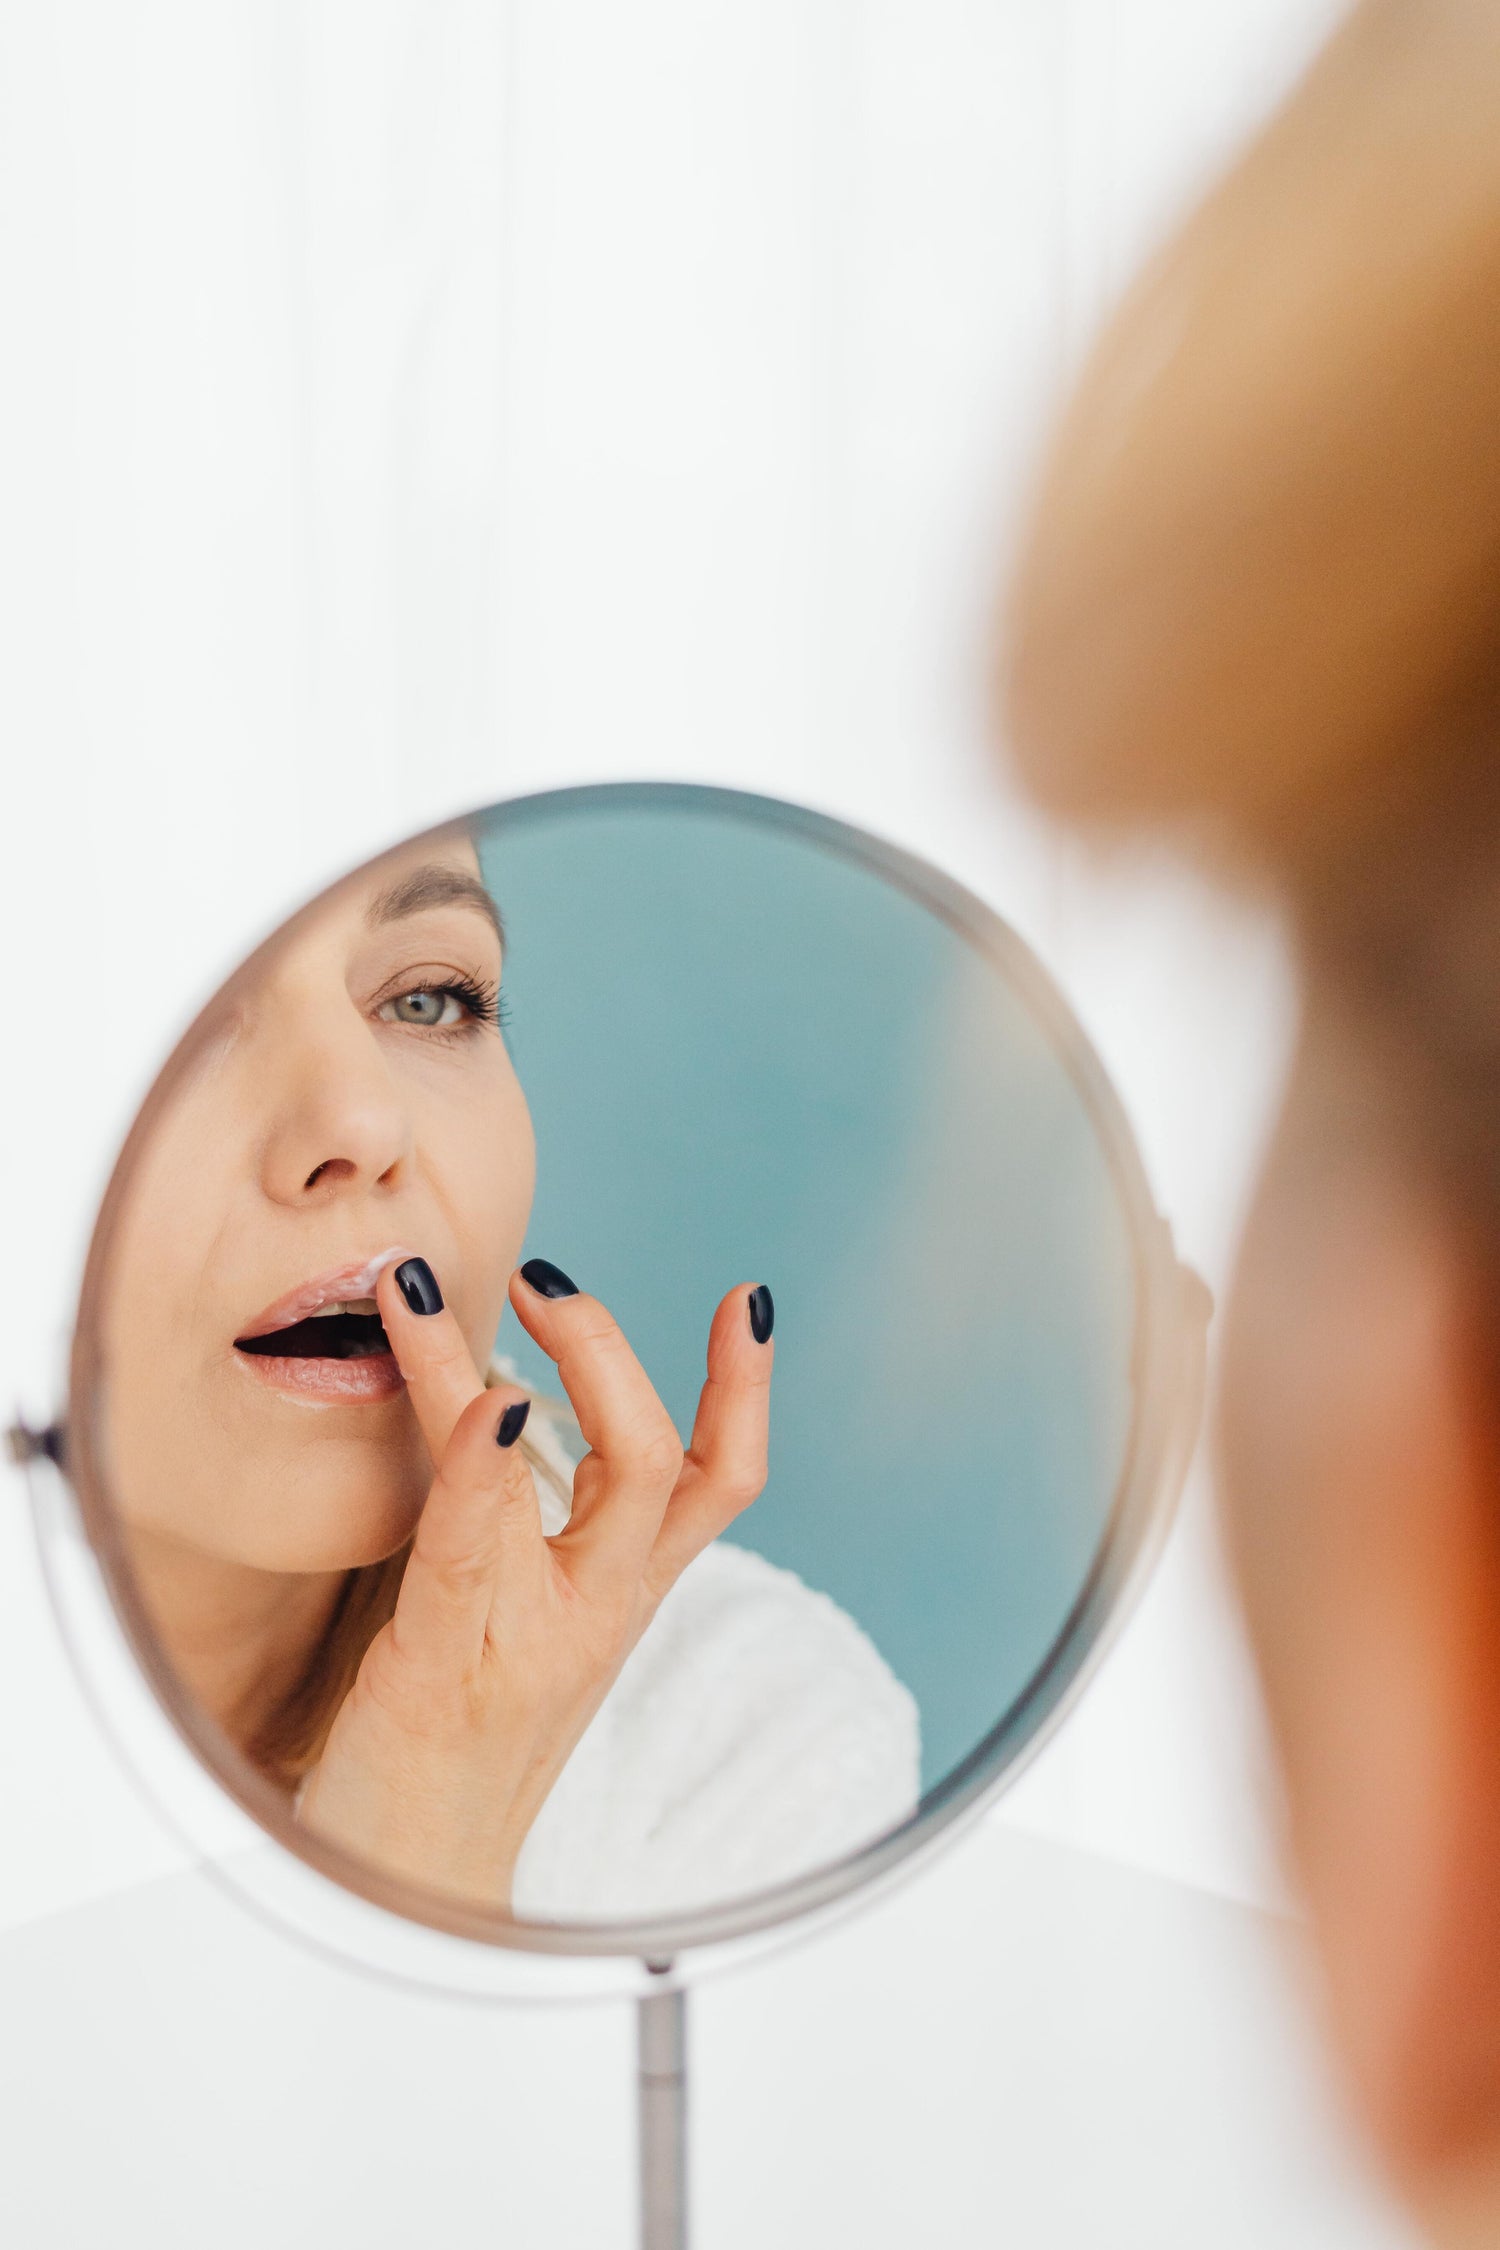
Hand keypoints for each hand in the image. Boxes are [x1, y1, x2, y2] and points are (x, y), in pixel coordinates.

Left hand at [295, 1257, 773, 1908]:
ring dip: (517, 1365)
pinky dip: (485, 1463)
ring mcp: (535, 1638)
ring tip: (449, 1286)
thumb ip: (525, 1521)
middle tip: (544, 1275)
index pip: (718, 1482)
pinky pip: (481, 1548)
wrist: (408, 1891)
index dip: (745, 1390)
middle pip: (669, 1466)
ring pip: (590, 1485)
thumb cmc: (452, 1735)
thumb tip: (501, 1400)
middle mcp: (597, 1612)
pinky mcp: (451, 1664)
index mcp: (618, 1595)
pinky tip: (480, 1402)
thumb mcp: (517, 1614)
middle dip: (613, 1350)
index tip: (750, 1298)